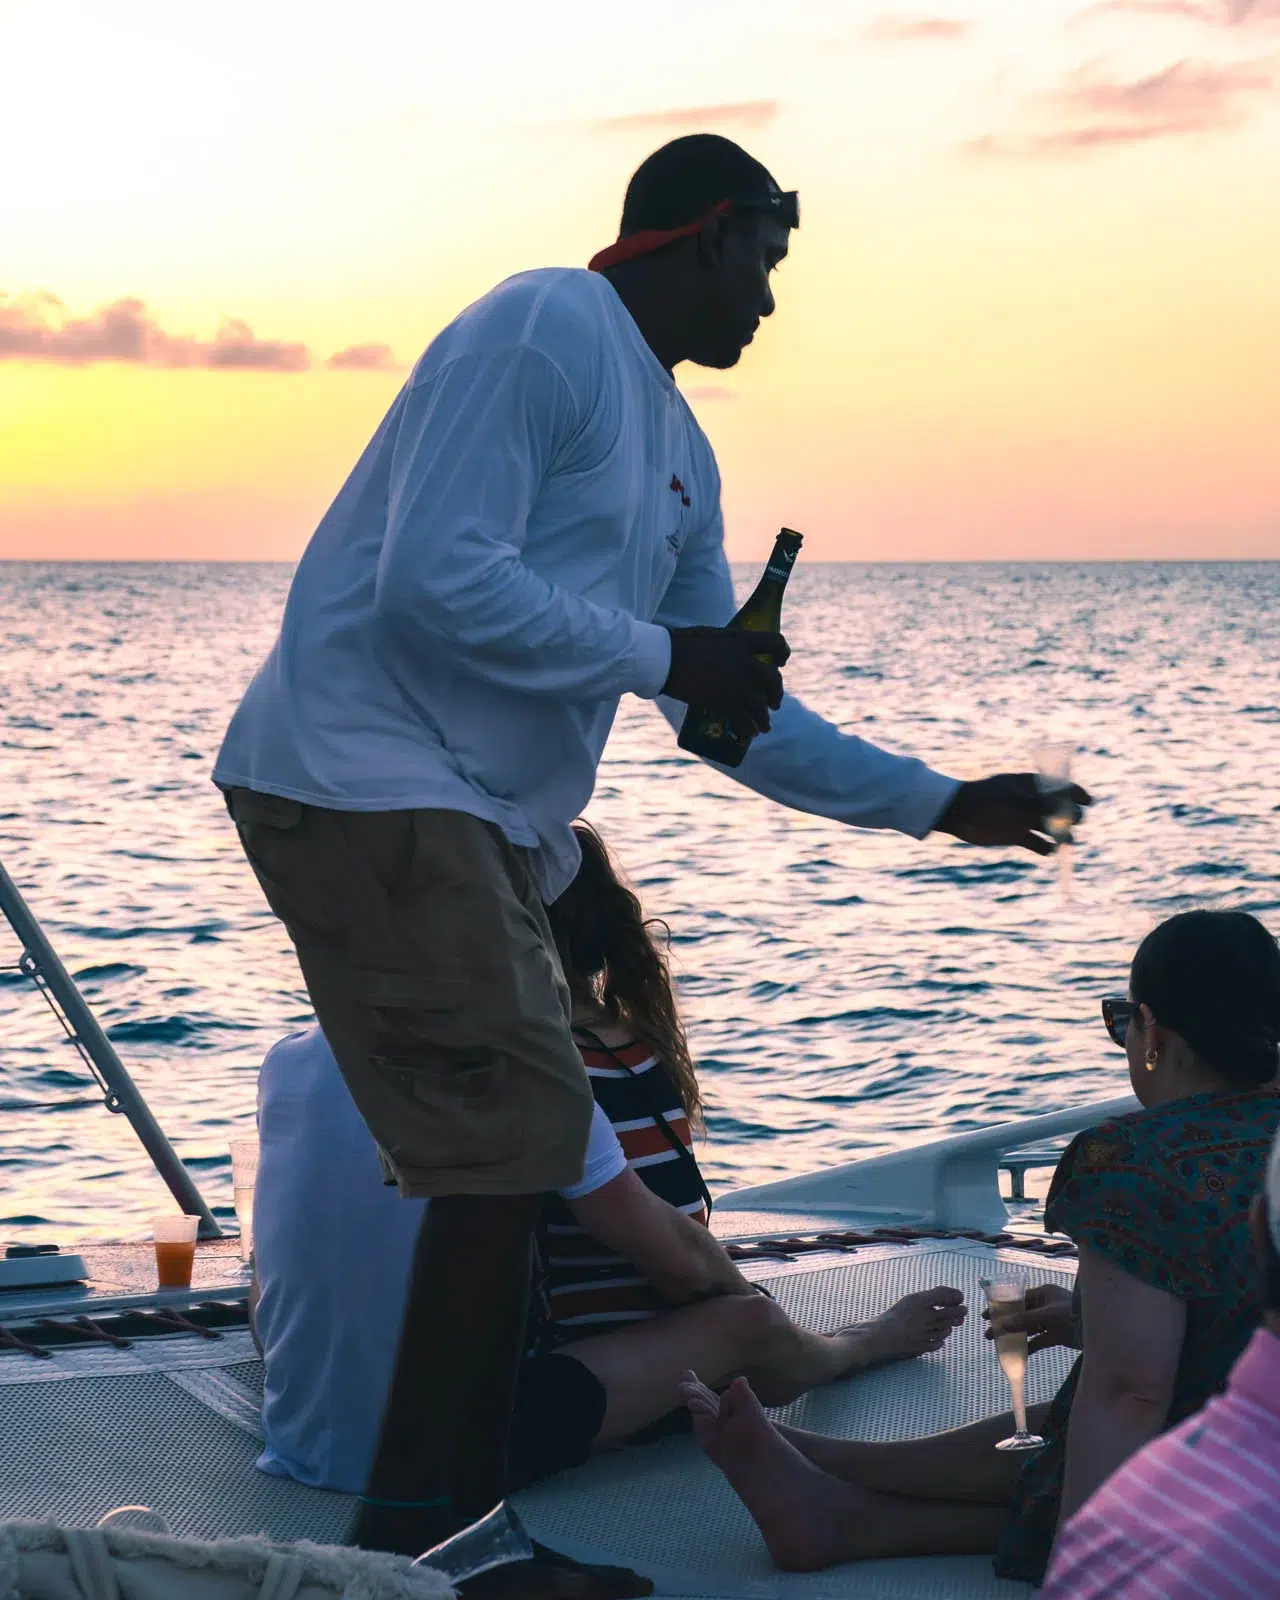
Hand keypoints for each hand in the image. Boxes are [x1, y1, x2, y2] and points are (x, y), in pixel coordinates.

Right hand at [663, 626, 789, 735]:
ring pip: (762, 705)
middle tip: (774, 703)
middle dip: (777, 694)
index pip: (775, 642)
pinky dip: (749, 728)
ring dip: (765, 718)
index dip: (783, 652)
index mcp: (741, 640)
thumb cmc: (680, 644)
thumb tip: (729, 654)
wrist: (663, 659)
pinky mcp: (724, 702)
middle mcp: (745, 662)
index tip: (781, 662)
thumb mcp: (711, 635)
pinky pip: (745, 720)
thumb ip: (727, 645)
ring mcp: (736, 683)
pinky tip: (749, 733)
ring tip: (764, 726)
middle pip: (774, 679)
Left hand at [933, 773, 1092, 855]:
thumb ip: (1038, 805)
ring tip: (1064, 840)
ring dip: (1063, 836)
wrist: (959, 813)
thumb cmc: (986, 799)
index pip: (1062, 787)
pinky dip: (1046, 849)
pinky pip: (1039, 845)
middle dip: (1072, 817)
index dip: (1077, 794)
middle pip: (1062, 811)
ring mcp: (1026, 820)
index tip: (1088, 802)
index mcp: (1033, 786)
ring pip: (1054, 829)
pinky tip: (1046, 850)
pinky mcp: (1018, 836)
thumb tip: (1064, 811)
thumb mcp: (1013, 799)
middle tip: (1071, 822)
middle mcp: (1033, 803)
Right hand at [984, 1283, 1077, 1353]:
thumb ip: (1026, 1320)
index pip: (1018, 1298)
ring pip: (1027, 1328)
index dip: (1002, 1307)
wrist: (1101, 1331)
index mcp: (1043, 1293)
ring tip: (998, 1343)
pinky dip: (1028, 1346)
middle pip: (1020, 1314)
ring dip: (1014, 1335)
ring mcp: (1050, 1321)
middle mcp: (1045, 1306)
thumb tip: (1002, 1325)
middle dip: (1005, 1323)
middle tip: (989, 1333)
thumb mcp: (1048, 1314)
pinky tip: (1017, 1353)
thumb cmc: (1074, 1313)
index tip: (987, 1315)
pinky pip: (1038, 1341)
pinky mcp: (1056, 1336)